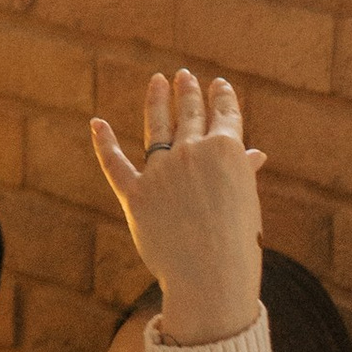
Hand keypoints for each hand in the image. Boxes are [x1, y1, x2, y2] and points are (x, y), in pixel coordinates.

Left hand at [88, 69, 264, 349]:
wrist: (211, 275)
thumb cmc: (238, 241)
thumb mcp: (246, 200)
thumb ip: (242, 171)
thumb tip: (254, 153)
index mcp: (227, 149)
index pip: (224, 114)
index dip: (221, 96)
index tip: (217, 84)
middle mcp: (192, 152)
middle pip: (189, 114)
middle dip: (188, 92)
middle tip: (183, 76)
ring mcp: (161, 171)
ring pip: (157, 127)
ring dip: (158, 101)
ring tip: (158, 81)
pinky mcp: (135, 194)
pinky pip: (114, 163)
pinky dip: (104, 142)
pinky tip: (96, 123)